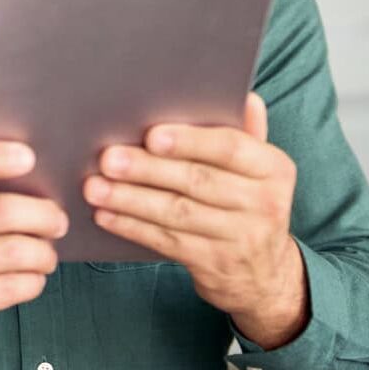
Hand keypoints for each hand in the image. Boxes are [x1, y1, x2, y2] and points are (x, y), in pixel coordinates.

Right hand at [0, 141, 67, 369]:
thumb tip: (25, 172)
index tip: (28, 157)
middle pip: (1, 211)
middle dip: (43, 215)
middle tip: (56, 220)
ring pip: (14, 252)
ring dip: (43, 252)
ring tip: (45, 253)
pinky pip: (11, 287)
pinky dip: (32, 281)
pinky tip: (31, 277)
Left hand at [81, 93, 307, 349]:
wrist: (265, 273)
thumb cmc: (250, 202)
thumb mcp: (259, 169)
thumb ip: (247, 133)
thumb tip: (245, 95)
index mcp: (274, 168)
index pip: (231, 148)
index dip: (190, 142)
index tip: (151, 136)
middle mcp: (263, 203)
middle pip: (197, 181)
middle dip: (147, 169)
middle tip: (108, 158)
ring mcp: (240, 238)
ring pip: (177, 213)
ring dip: (130, 199)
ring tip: (94, 187)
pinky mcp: (214, 264)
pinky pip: (167, 242)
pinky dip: (133, 227)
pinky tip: (106, 214)